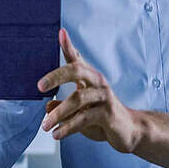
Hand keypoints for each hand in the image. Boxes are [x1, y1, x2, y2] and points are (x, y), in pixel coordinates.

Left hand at [37, 29, 140, 152]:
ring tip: (45, 126)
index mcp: (89, 78)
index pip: (76, 59)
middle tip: (40, 86)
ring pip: (78, 99)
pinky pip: (84, 118)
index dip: (68, 45)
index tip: (60, 33)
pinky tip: (57, 134)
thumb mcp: (79, 110)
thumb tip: (47, 107)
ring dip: (58, 113)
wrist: (128, 131)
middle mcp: (97, 82)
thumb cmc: (101, 117)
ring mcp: (104, 97)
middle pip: (76, 70)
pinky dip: (68, 127)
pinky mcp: (108, 113)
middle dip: (56, 76)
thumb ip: (62, 106)